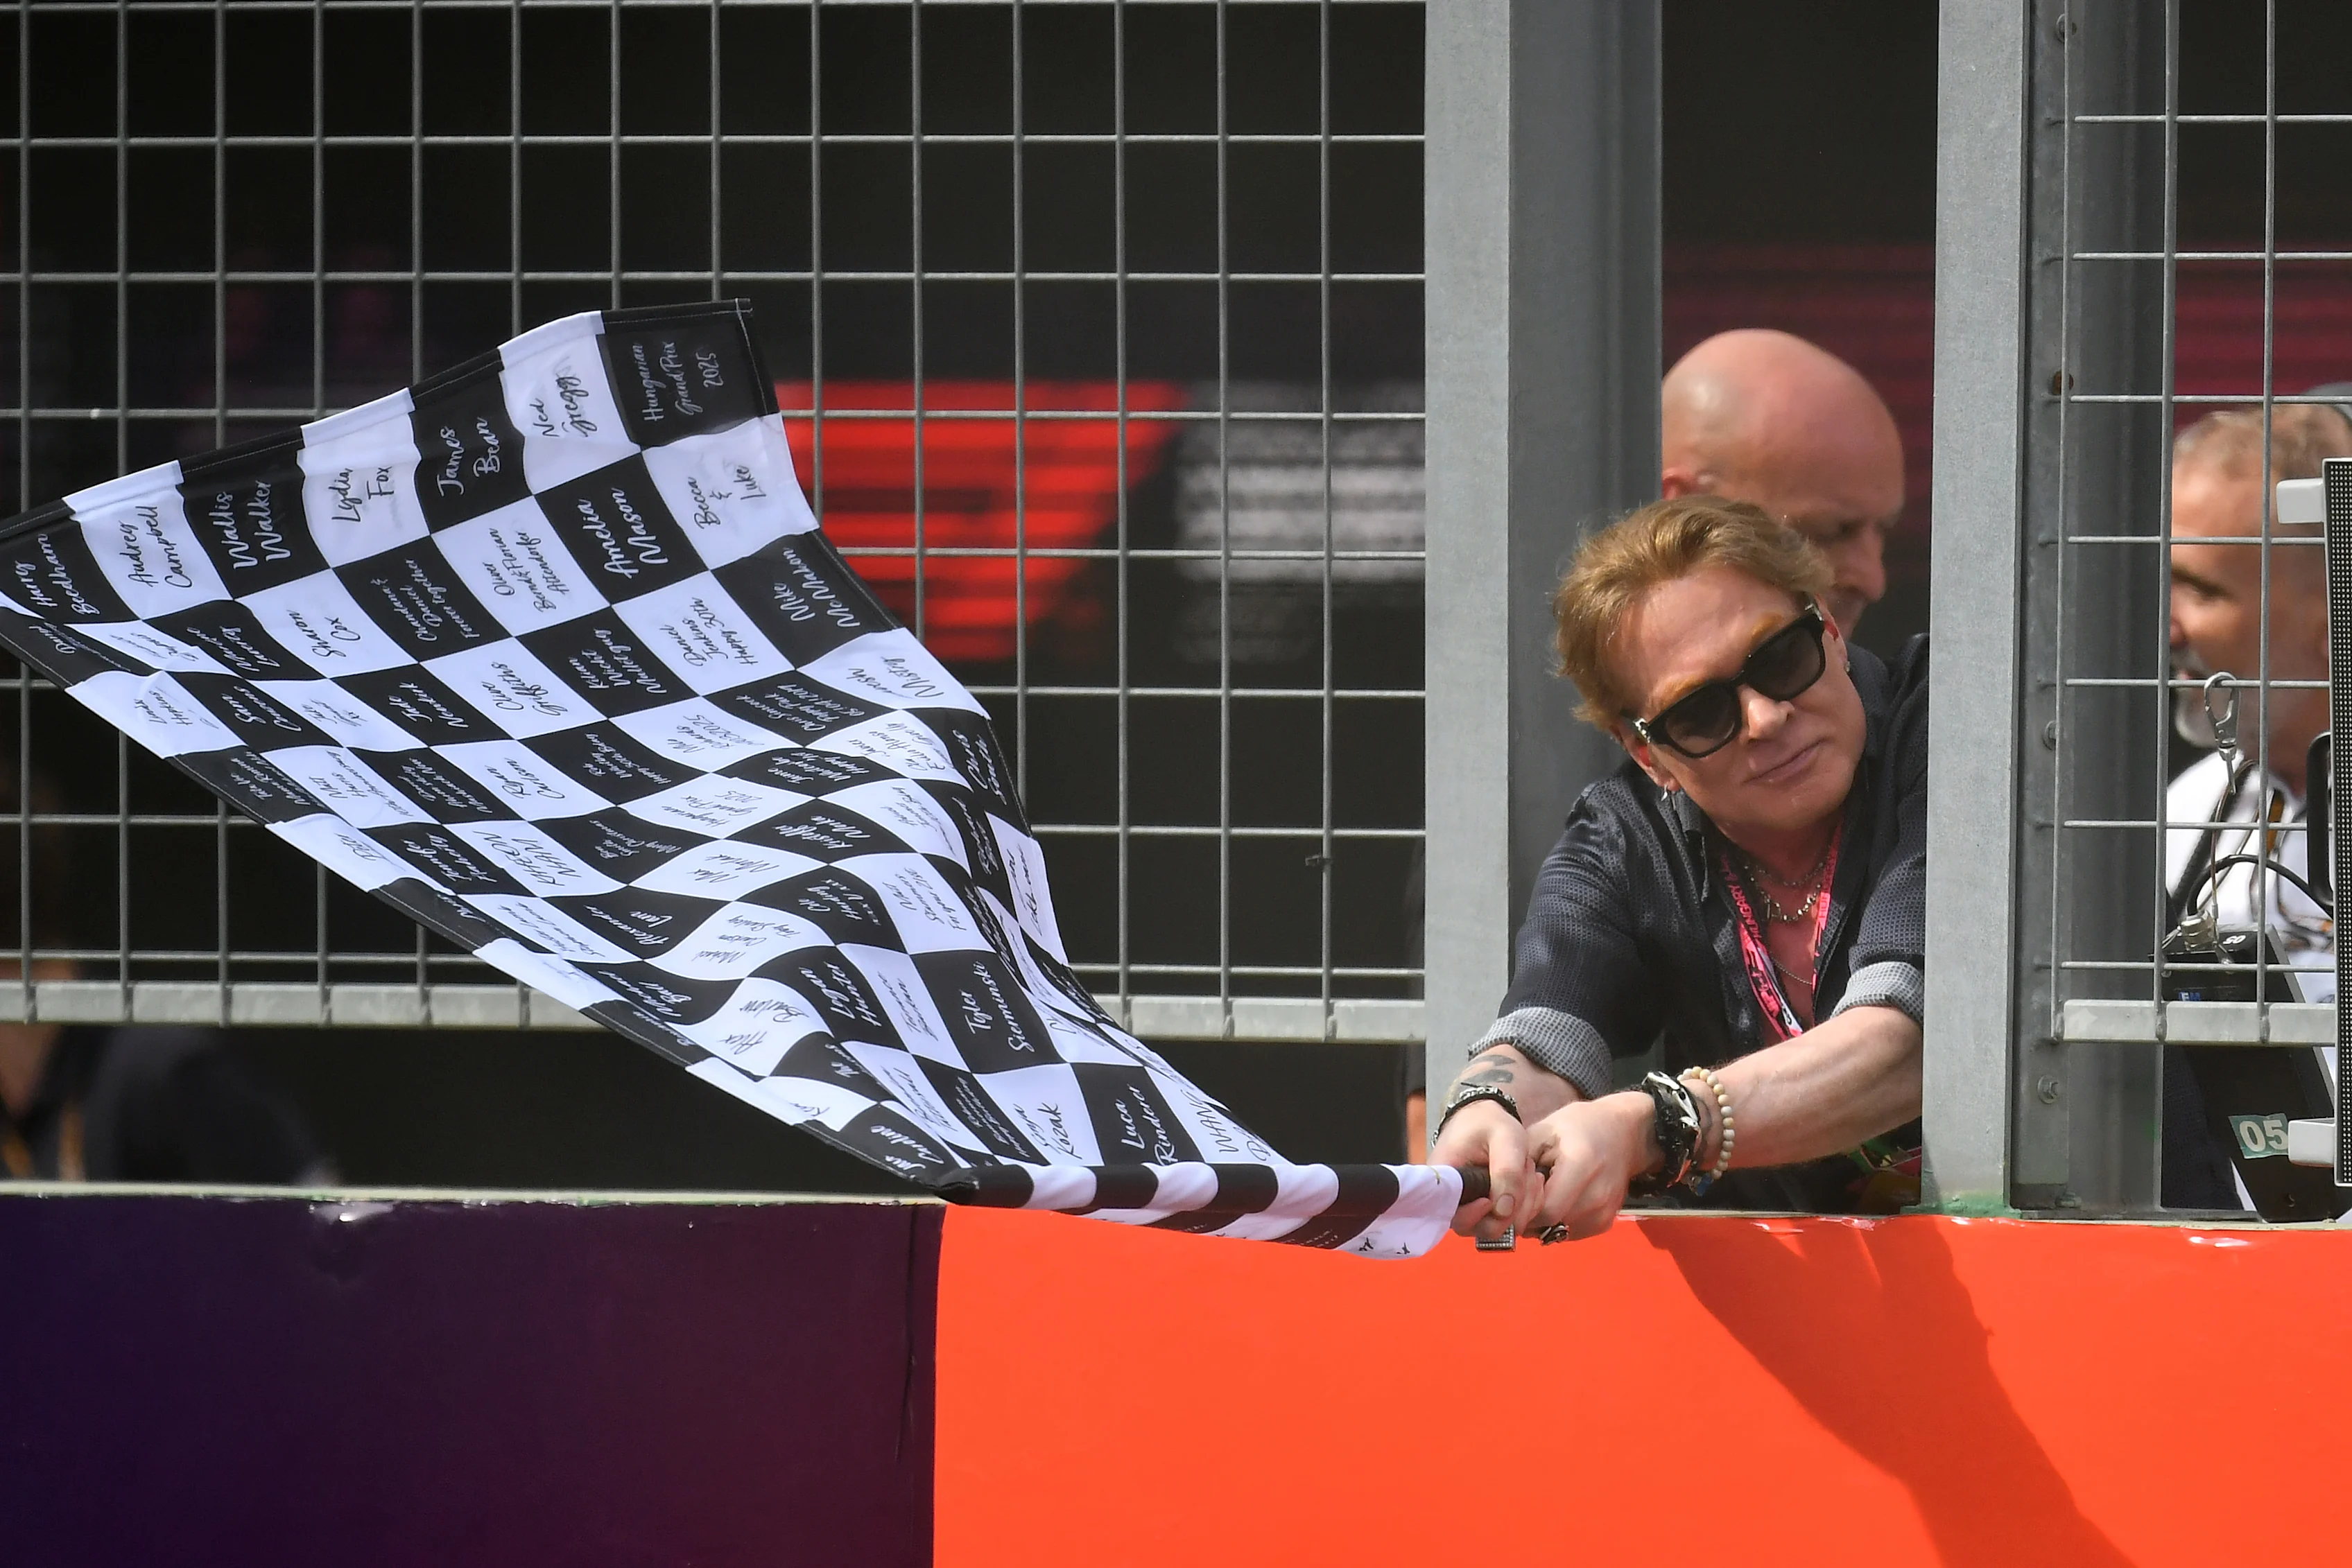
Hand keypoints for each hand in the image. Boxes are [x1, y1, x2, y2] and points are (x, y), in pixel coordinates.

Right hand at [1428, 1099, 1543, 1243]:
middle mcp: (1450, 1199)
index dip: (1477, 1215)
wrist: (1485, 1119)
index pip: (1453, 1215)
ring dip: (1521, 1208)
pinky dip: (1523, 1209)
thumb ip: (1507, 1172)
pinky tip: (1530, 1186)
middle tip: (1529, 1177)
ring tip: (1530, 1175)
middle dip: (1511, 1210)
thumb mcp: (1506, 1138)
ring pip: (1495, 1227)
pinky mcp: (1482, 1210)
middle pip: (1477, 1227)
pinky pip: (1502, 1222)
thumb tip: (1504, 1211)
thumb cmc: (1490, 1124)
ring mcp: (1467, 1207)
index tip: (1497, 1197)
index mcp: (1445, 1178)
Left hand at [1519, 1093, 1654, 1241]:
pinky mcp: (1606, 1223)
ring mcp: (1605, 1213)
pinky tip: (1556, 1199)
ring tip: (1539, 1193)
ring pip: (1558, 1231)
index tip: (1511, 1193)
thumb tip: (1500, 1198)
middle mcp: (1598, 1195)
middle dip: (1527, 1214)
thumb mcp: (1542, 1131)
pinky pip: (1570, 1232)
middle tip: (1519, 1195)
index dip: (1522, 1207)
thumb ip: (1520, 1164)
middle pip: (1550, 1223)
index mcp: (1582, 1166)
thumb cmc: (1578, 1126)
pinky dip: (1556, 1222)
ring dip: (1540, 1220)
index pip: (1545, 1210)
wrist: (1623, 1133)